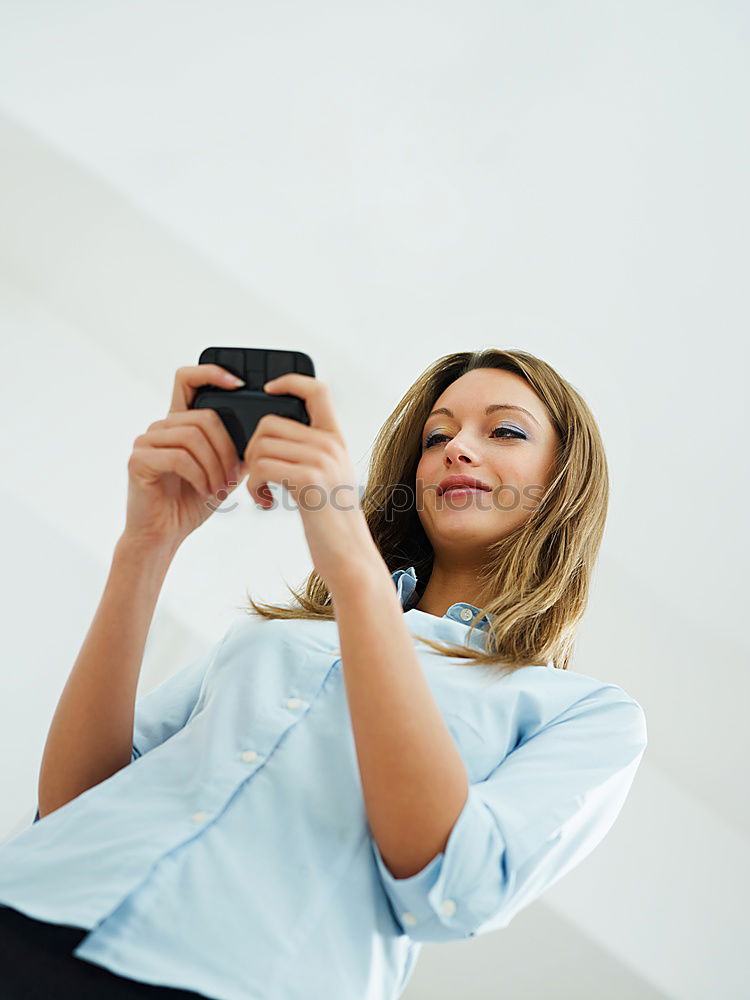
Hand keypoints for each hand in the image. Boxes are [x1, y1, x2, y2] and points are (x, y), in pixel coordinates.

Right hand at [123, 364, 245, 548]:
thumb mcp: (222, 473)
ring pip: (193, 435)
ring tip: (219, 487)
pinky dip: (199, 475)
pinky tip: (205, 490)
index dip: (211, 372)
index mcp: (179, 424)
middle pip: (203, 417)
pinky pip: (179, 457)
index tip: (238, 383)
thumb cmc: (190, 503)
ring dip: (215, 465)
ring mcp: (146, 442)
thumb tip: (261, 435)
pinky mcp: (139, 460)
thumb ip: (235, 451)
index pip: (188, 379)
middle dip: (226, 448)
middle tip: (233, 477)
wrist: (163, 534)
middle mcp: (160, 427)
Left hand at [243, 373, 379, 589]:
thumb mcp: (328, 478)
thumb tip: (273, 436)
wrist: (348, 554)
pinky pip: (262, 468)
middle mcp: (331, 444)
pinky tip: (264, 503)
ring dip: (251, 472)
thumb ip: (310, 453)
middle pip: (271, 422)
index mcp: (336, 439)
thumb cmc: (330, 521)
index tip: (268, 389)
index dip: (290, 381)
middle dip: (253, 449)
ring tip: (261, 492)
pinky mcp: (309, 480)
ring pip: (262, 445)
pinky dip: (253, 487)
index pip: (316, 390)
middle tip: (258, 475)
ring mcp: (322, 460)